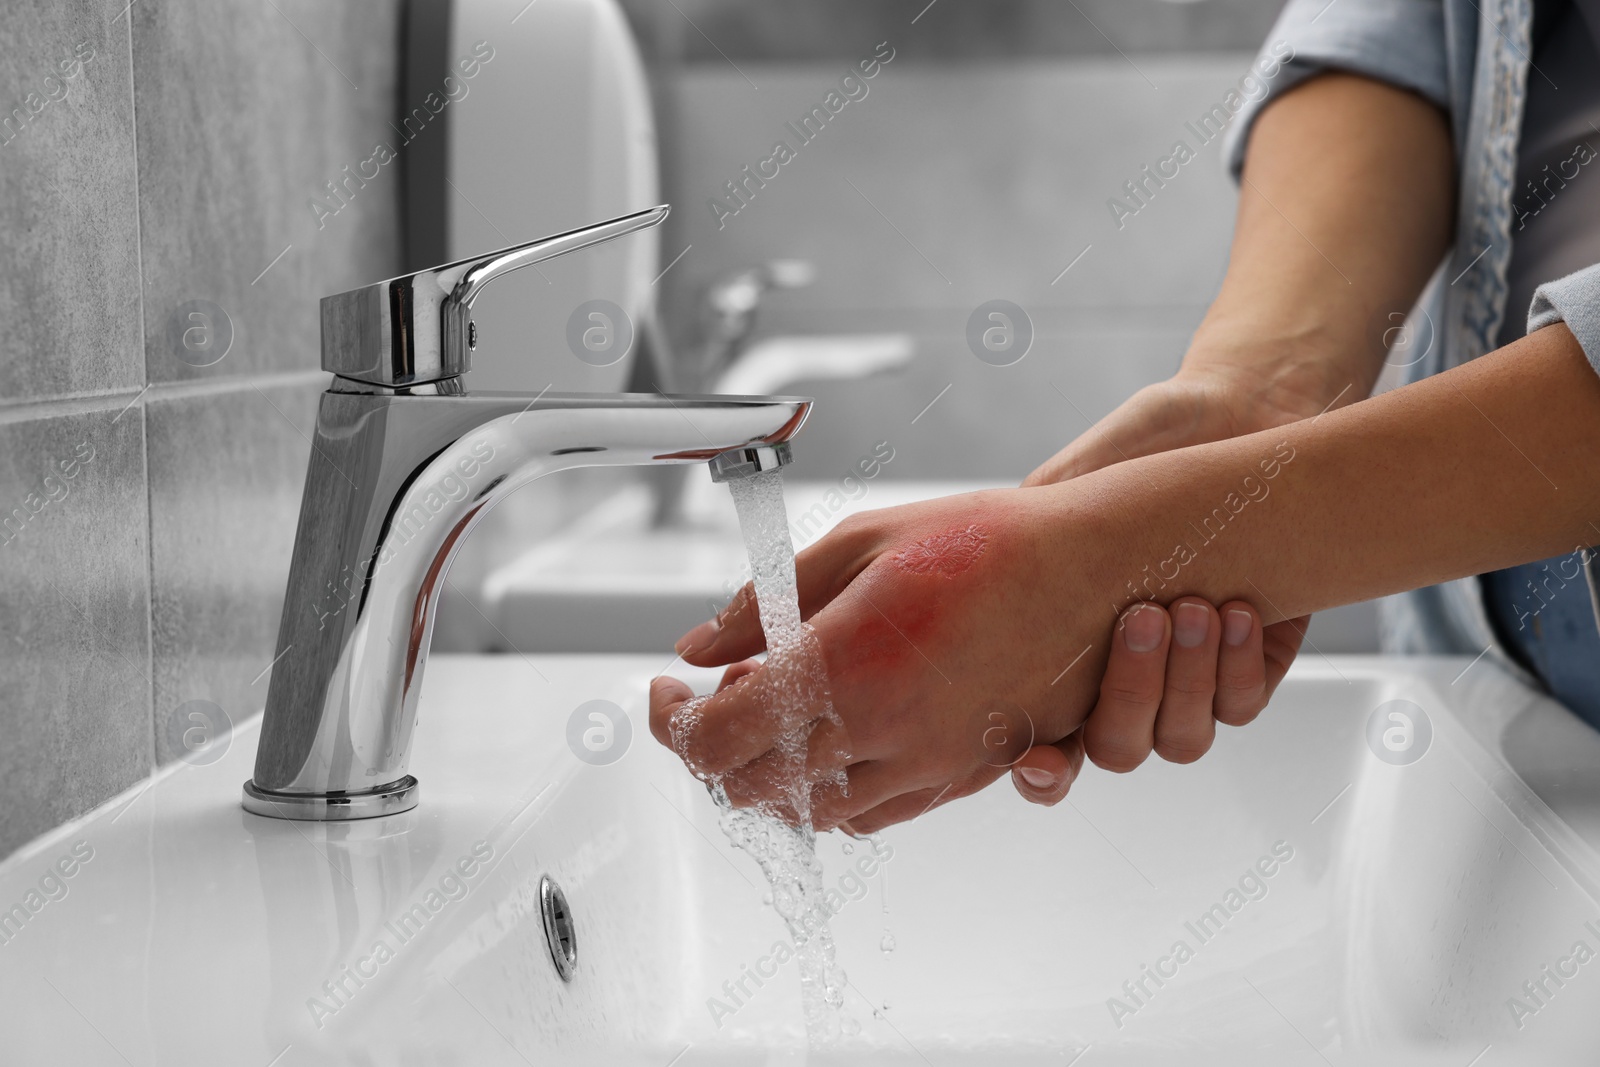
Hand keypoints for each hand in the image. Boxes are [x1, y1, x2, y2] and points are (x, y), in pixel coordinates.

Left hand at [650, 486, 1125, 834]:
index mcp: (844, 664)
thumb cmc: (989, 543)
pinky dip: (829, 791)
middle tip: (715, 697)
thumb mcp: (859, 543)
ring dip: (768, 774)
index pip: (717, 736)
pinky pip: (872, 814)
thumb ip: (765, 602)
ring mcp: (925, 763)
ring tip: (772, 716)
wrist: (1095, 571)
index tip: (669, 694)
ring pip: (809, 811)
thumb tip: (699, 647)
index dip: (672, 723)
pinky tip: (832, 740)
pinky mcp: (961, 778)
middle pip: (751, 786)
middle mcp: (881, 729)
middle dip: (712, 748)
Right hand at [1011, 365, 1321, 801]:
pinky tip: (1238, 610)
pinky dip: (1238, 666)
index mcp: (1063, 653)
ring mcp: (1187, 682)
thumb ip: (1031, 525)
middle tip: (1139, 617)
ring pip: (1180, 738)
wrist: (1242, 414)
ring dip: (1185, 681)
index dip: (1036, 772)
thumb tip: (974, 562)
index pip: (1040, 744)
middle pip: (1114, 751)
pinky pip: (1241, 705)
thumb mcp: (1075, 478)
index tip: (1034, 757)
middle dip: (1128, 698)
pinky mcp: (1250, 667)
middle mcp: (1122, 680)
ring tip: (1190, 604)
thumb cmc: (1149, 444)